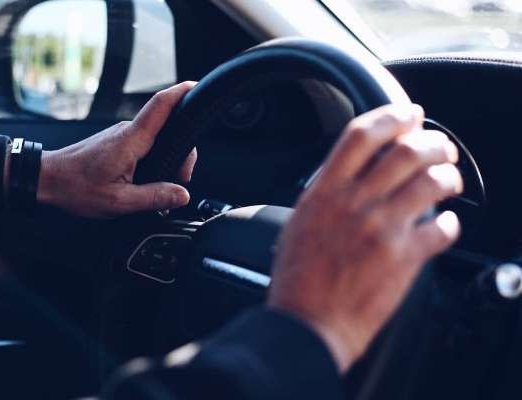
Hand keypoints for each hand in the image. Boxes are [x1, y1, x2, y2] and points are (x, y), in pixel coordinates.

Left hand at [37, 82, 197, 217]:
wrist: (45, 179)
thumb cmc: (74, 187)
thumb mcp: (118, 202)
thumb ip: (153, 197)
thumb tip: (181, 195)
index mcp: (131, 140)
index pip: (161, 105)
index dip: (181, 92)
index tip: (197, 86)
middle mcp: (127, 132)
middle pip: (168, 128)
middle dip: (182, 152)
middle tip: (178, 182)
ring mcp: (121, 135)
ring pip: (157, 138)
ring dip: (167, 158)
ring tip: (159, 188)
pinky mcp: (116, 143)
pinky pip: (144, 145)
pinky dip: (153, 159)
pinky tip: (146, 181)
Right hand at [268, 104, 461, 372]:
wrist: (308, 323)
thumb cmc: (298, 277)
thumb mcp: (299, 222)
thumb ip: (326, 193)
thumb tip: (351, 174)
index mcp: (325, 191)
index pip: (362, 135)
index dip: (392, 116)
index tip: (409, 114)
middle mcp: (355, 203)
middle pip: (406, 151)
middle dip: (433, 142)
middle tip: (441, 147)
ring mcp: (382, 229)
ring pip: (432, 182)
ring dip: (448, 176)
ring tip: (450, 181)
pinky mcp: (404, 258)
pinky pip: (442, 229)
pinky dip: (450, 223)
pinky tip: (445, 223)